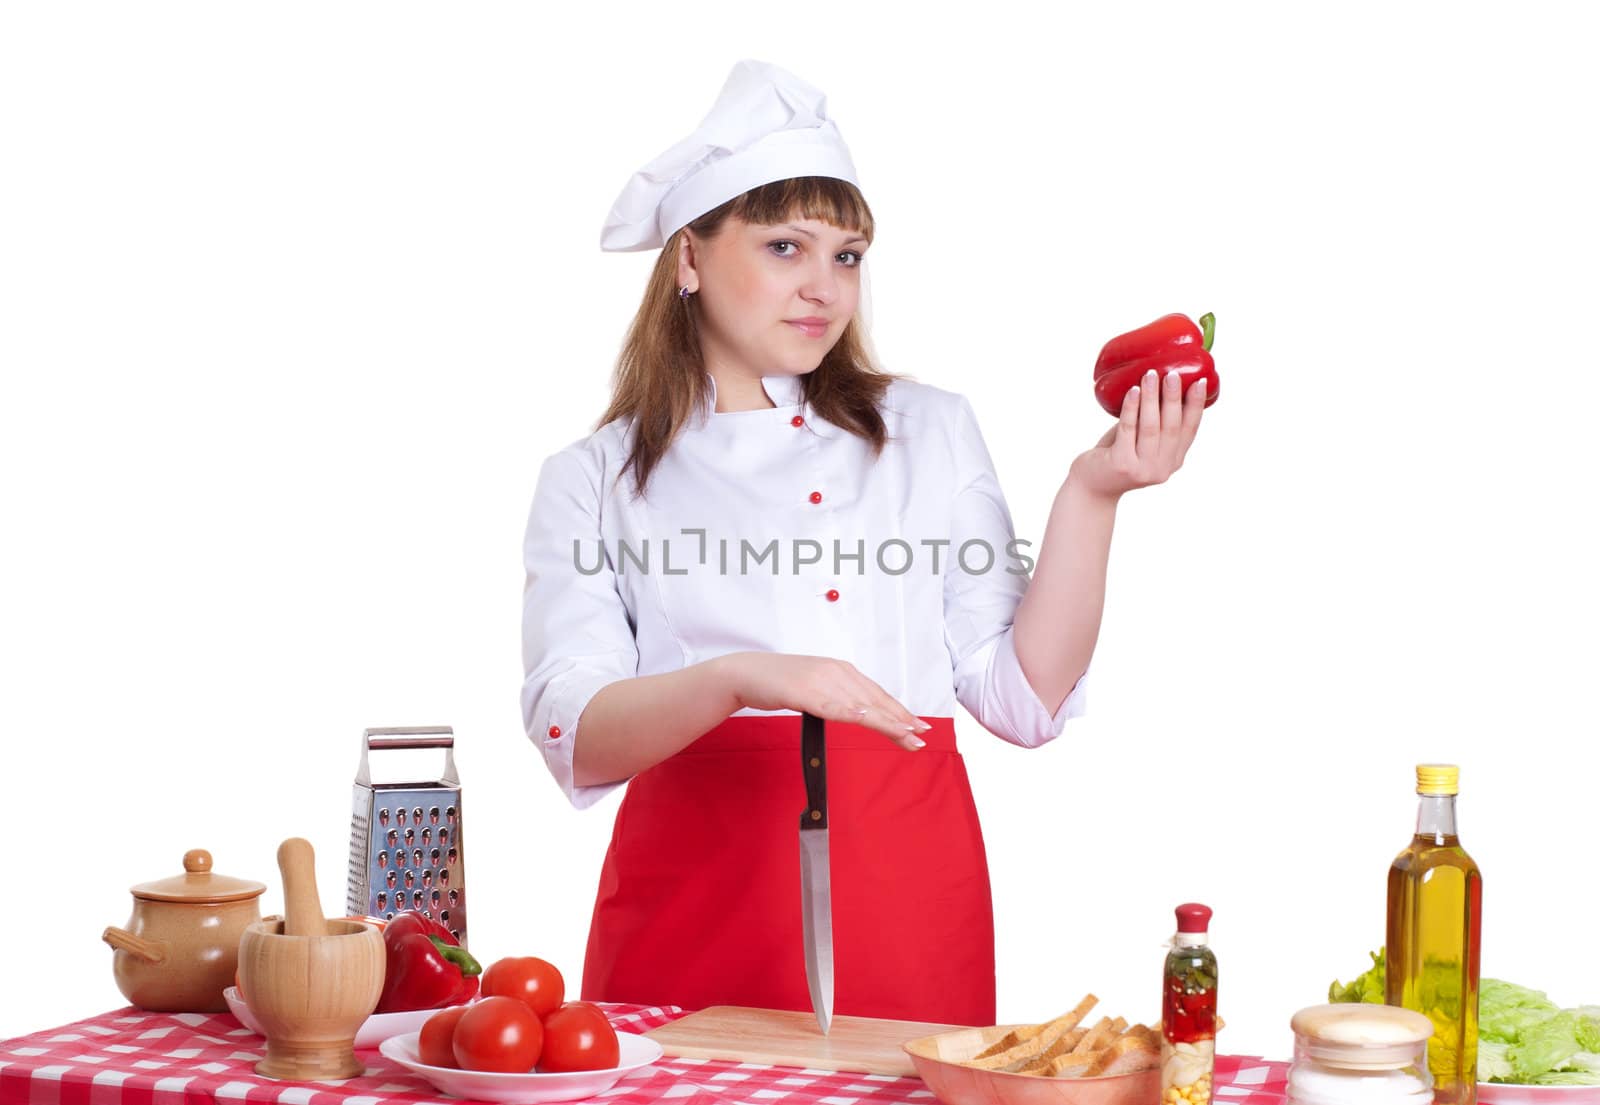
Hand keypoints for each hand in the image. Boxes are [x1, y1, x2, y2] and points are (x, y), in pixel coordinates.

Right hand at [721, 652, 930, 750]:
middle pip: (874, 700)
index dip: (898, 710)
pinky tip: (869, 722)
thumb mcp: (814, 686)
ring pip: (861, 705)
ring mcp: (821, 681)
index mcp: (840, 669)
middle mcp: (836, 671)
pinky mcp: (805, 692)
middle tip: (922, 736)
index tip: (917, 725)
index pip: (876, 693)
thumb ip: (836, 696)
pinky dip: (853, 714)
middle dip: (900, 719)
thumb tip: (857, 712)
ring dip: (886, 722)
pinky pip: (834, 706)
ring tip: (907, 737)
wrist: (745, 673)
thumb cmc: (778, 682)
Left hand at [1070, 367, 1205, 500]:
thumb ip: (1153, 423)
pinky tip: (1132, 390)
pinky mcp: (1121, 464)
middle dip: (1174, 397)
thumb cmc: (1116, 456)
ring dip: (1152, 398)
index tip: (1200, 381)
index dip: (1196, 406)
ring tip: (1151, 375)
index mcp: (1172, 461)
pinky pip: (1128, 429)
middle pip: (1172, 426)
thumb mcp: (1141, 441)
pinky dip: (1131, 408)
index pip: (1190, 430)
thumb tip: (1162, 382)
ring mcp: (1142, 469)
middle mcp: (1161, 468)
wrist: (1091, 487)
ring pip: (1151, 426)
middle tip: (1173, 373)